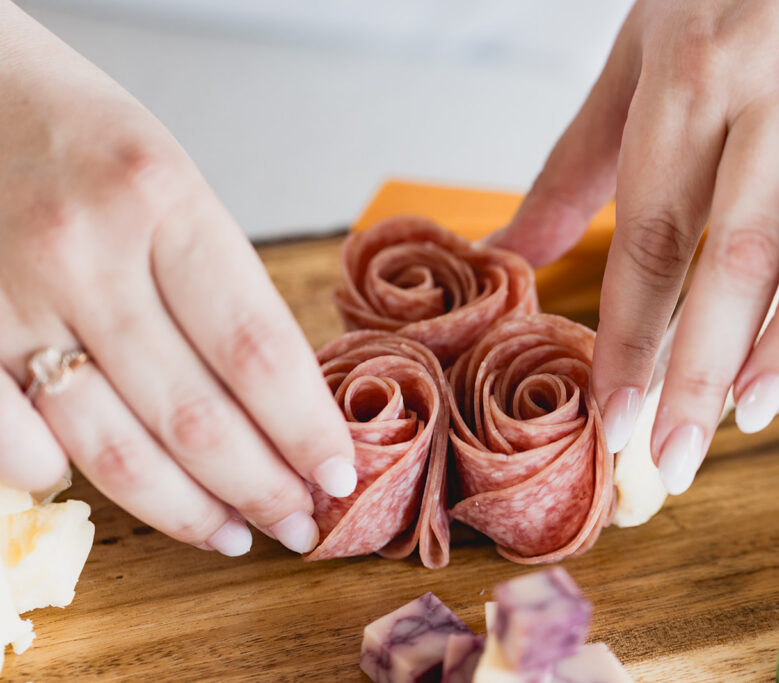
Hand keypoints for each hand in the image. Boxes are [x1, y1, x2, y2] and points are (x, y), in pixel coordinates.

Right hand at [0, 3, 355, 554]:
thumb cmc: (80, 135)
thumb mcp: (174, 182)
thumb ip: (217, 283)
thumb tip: (275, 396)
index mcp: (162, 202)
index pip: (257, 350)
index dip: (306, 429)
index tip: (340, 474)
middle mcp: (84, 255)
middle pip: (195, 414)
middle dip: (262, 486)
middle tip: (301, 523)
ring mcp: (9, 299)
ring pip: (112, 447)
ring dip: (185, 509)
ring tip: (235, 535)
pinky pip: (14, 443)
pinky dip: (65, 481)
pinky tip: (115, 493)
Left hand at [490, 0, 778, 492]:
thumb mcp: (633, 65)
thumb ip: (573, 167)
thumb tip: (503, 255)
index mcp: (691, 78)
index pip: (653, 237)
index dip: (633, 338)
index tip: (618, 421)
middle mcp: (778, 81)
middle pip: (738, 250)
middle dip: (702, 366)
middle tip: (678, 454)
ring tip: (755, 407)